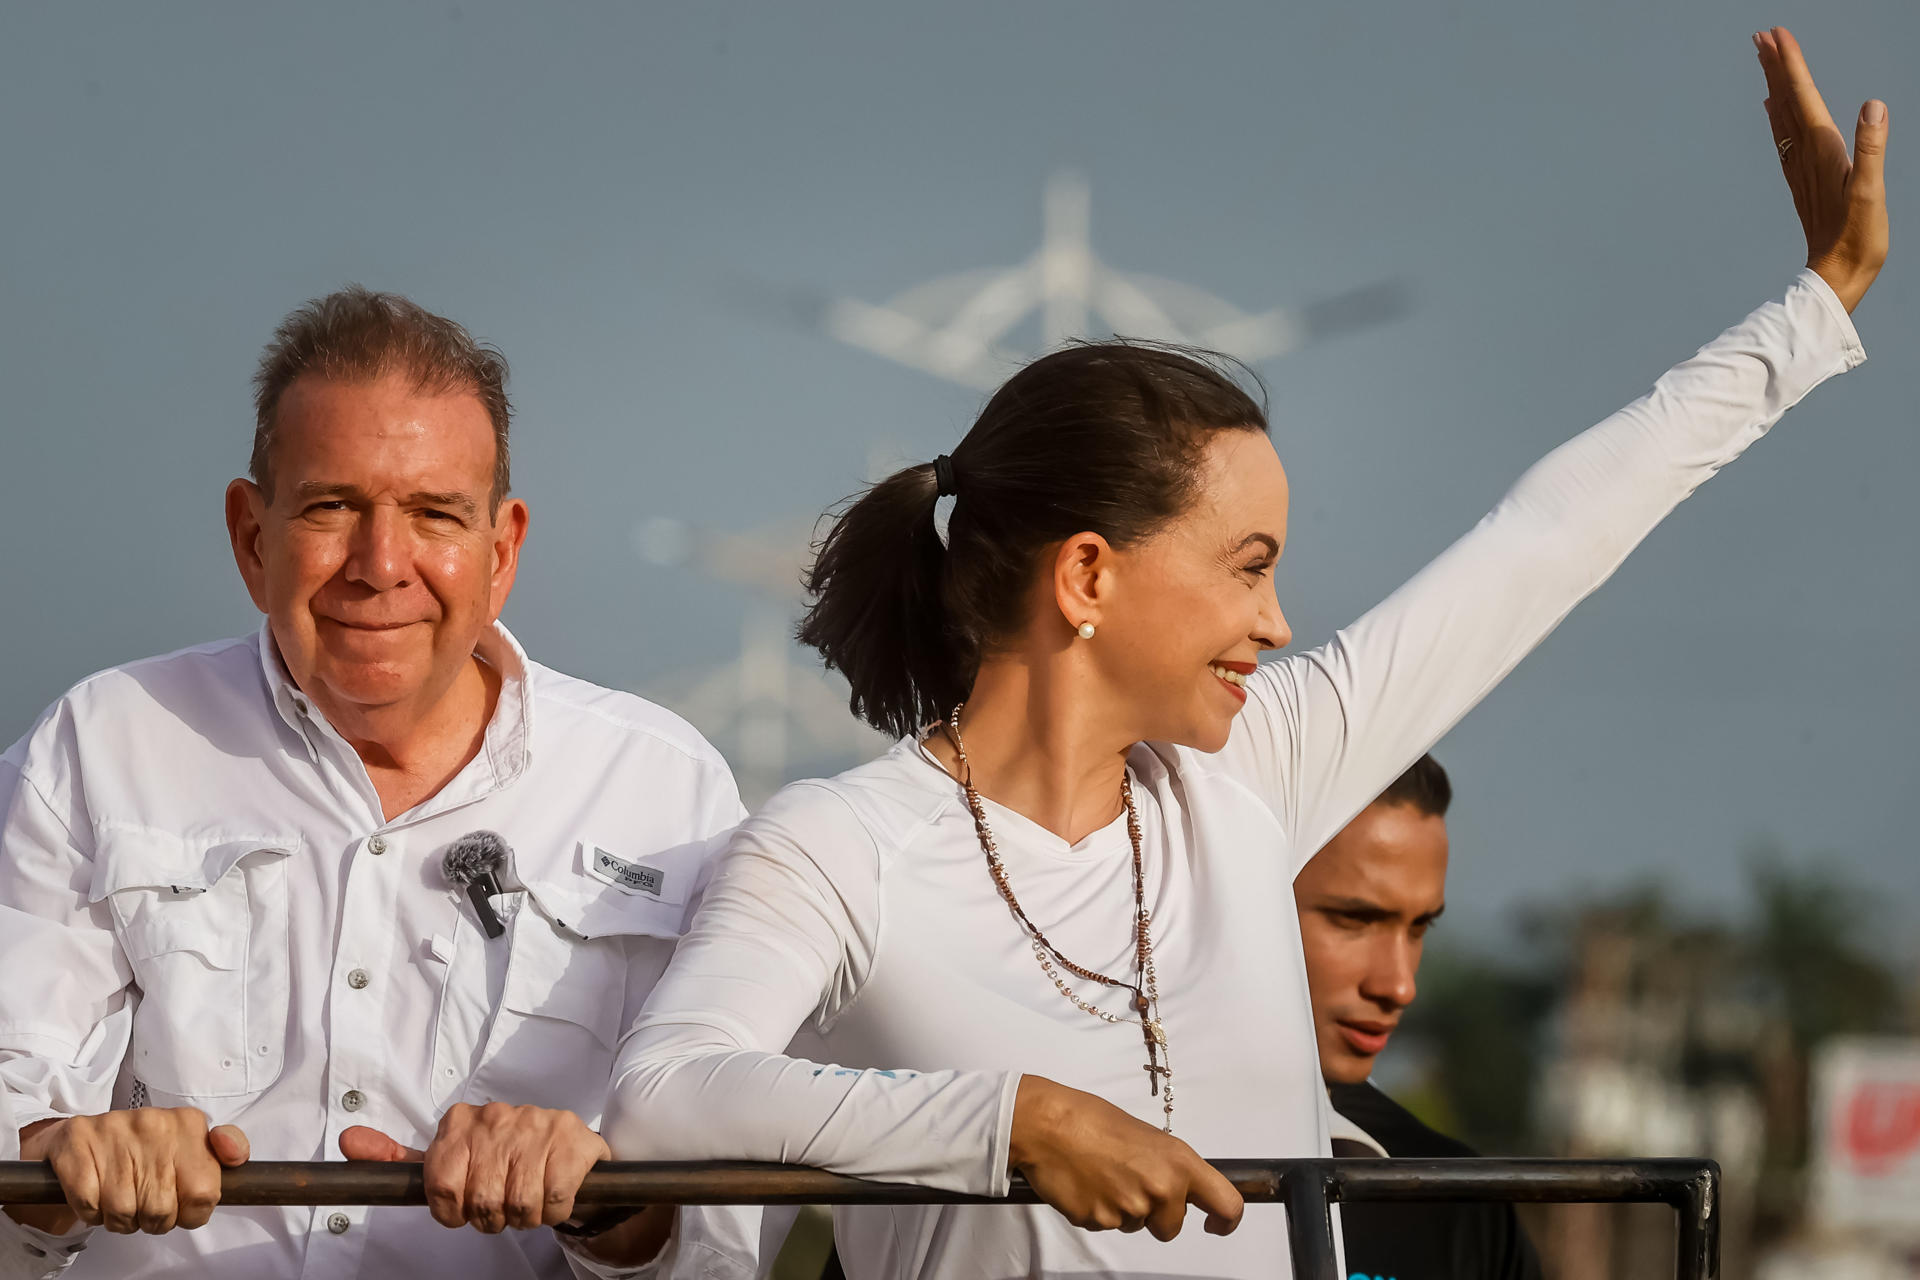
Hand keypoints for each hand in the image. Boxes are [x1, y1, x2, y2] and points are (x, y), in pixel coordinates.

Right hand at [6, 1110, 248, 1235]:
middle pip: (161, 1210)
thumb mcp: (193, 1147)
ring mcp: (112, 1130)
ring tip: (119, 1199)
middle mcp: (152, 1122)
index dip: (189, 1213)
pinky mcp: (76, 1143)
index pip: (204, 1193)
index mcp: (188, 1123)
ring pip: (122, 1211)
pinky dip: (90, 1211)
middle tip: (144, 1204)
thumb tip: (235, 1154)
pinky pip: (88, 1204)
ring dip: (119, 1219)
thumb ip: (228, 1151)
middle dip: (152, 1220)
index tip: (178, 1203)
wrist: (83, 1136)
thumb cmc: (145, 1150)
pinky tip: (95, 1193)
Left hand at [341, 1104, 609, 1232]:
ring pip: (518, 1204)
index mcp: (461, 1121)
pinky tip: (552, 1194)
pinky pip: (552, 1201)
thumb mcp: (447, 1159)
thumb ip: (397, 1158)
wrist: (565, 1148)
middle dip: (492, 1217)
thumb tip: (348, 1140)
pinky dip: (552, 1212)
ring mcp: (537, 1126)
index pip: (441, 1185)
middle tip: (500, 1205)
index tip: (464, 1205)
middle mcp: (497, 1117)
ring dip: (523, 1216)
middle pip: (482, 1201)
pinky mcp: (572, 1141)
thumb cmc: (499, 1159)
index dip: (454, 1209)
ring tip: (526, 1199)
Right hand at [1008, 1075, 1242, 1241]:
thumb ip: (1167, 1166)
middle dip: (1155, 1215)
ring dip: (1121, 1209)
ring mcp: (1129, 1209)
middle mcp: (1160, 1189)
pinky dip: (1097, 1210)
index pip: (1226, 1203)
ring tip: (1100, 1174)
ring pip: (1135, 1225)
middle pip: (1171, 1227)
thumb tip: (1174, 1186)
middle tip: (1129, 1183)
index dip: (1226, 1221)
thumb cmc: (1092, 1119)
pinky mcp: (1099, 1221)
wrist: (1047, 1124)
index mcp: (1179, 1163)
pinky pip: (1106, 1225)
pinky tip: (1085, 1183)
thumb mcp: (1147, 1136)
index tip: (1216, 1225)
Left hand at [1754, 27, 1889, 311]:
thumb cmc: (1858, 236)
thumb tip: (1871, 107)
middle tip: (1760, 36)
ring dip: (1774, 85)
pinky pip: (1785, 138)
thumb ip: (1872, 147)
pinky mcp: (1804, 180)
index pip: (1803, 97)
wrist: (1836, 275)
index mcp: (1822, 150)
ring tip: (1764, 60)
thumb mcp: (1871, 191)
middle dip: (1775, 66)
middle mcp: (1806, 155)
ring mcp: (1802, 168)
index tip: (1776, 36)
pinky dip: (1777, 116)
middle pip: (1786, 101)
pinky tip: (1773, 109)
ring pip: (1782, 116)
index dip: (1791, 65)